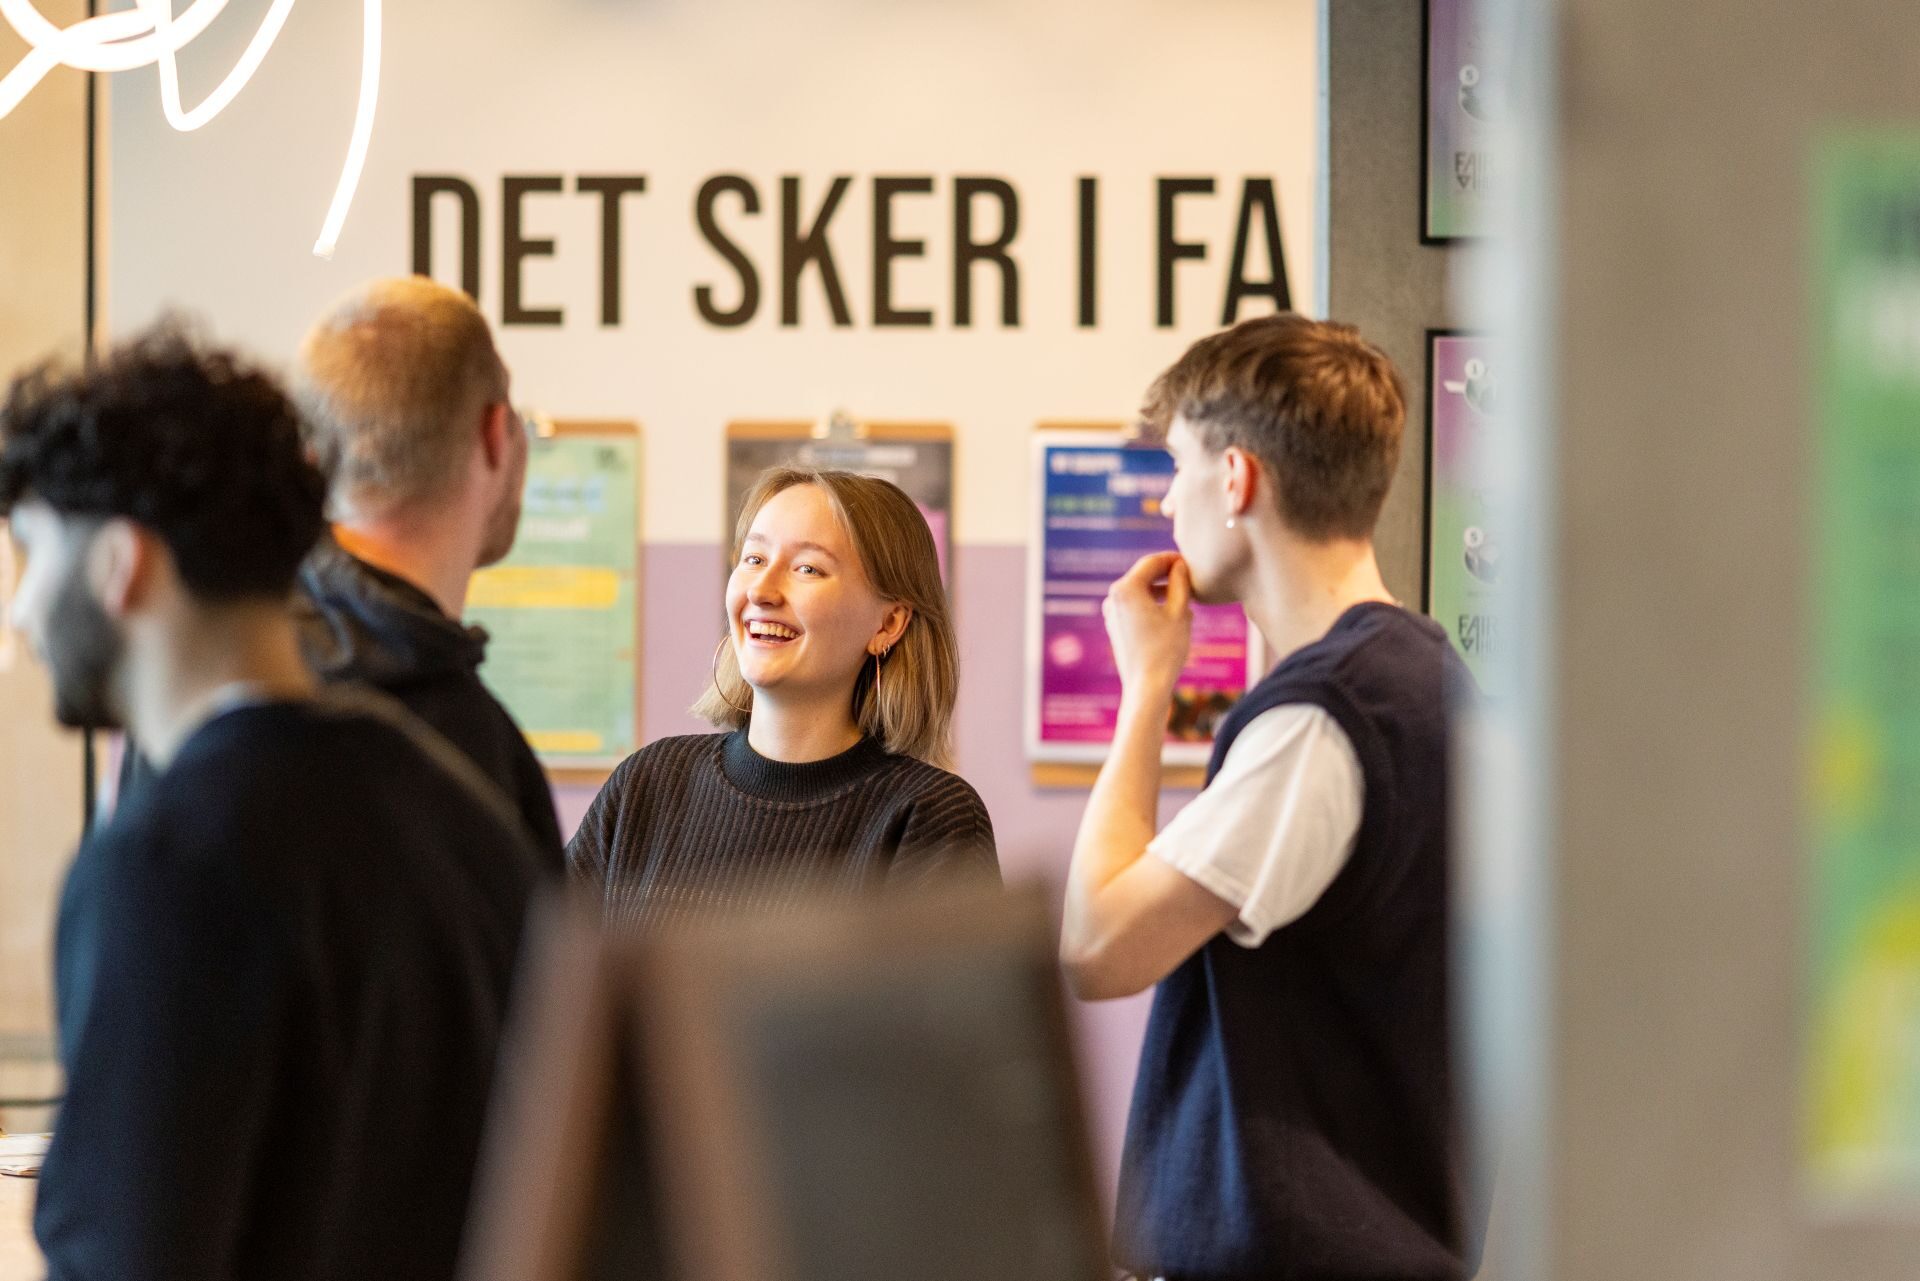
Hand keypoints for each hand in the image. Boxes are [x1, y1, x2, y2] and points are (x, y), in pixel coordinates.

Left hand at [1102, 551, 1191, 699]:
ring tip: (1187, 603)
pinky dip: (1153, 606)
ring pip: (1141, 592)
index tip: (1192, 562)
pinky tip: (1174, 617)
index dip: (1173, 559)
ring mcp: (1112, 612)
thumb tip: (1180, 565)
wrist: (1146, 687)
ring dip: (1163, 593)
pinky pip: (1136, 607)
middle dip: (1169, 577)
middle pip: (1145, 576)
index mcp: (1126, 588)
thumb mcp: (1179, 611)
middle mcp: (1113, 597)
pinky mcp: (1115, 626)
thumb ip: (1180, 583)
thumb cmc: (1165, 649)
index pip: (1152, 562)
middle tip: (1192, 581)